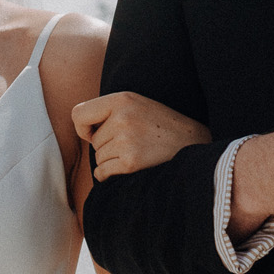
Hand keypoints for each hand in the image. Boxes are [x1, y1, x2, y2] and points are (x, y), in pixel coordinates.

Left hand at [72, 93, 211, 182]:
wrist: (194, 144)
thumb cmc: (161, 126)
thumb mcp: (137, 105)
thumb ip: (109, 111)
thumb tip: (79, 129)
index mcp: (122, 99)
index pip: (78, 114)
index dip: (83, 127)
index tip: (95, 133)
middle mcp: (122, 117)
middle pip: (93, 141)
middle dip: (107, 146)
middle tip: (134, 143)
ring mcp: (127, 140)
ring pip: (98, 158)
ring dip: (113, 160)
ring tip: (138, 152)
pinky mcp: (131, 162)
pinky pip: (103, 174)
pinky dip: (112, 175)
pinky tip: (132, 167)